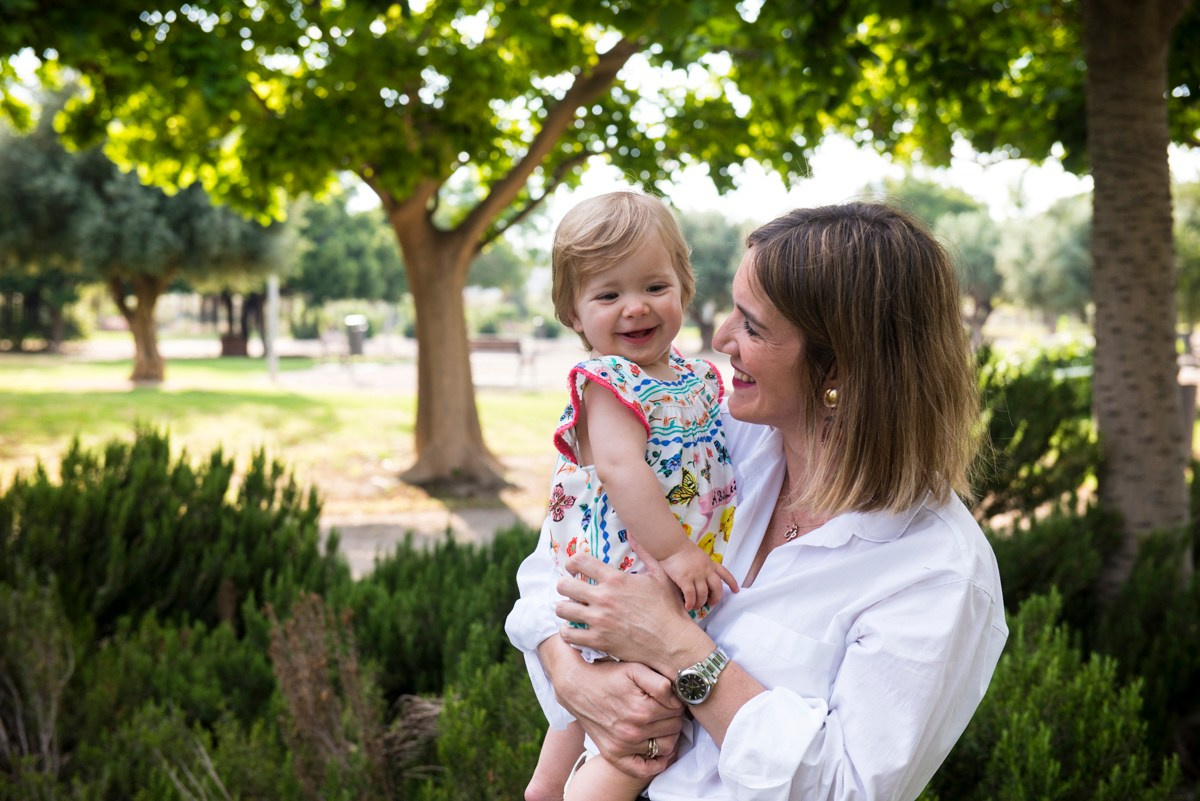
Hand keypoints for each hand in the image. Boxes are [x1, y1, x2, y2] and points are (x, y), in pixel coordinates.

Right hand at [541, 637, 683, 778]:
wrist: (576, 686)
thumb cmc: (608, 675)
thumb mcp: (635, 668)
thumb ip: (660, 682)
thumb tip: (677, 698)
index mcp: (642, 709)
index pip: (678, 710)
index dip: (676, 700)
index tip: (669, 696)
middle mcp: (633, 731)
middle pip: (674, 728)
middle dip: (673, 716)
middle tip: (664, 708)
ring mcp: (623, 746)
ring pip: (666, 747)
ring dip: (668, 735)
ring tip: (661, 723)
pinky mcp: (614, 754)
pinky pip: (644, 769)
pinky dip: (656, 762)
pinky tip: (657, 750)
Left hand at [557, 550, 711, 671]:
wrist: (673, 641)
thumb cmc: (669, 608)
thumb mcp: (660, 575)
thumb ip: (645, 553)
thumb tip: (634, 533)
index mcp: (615, 579)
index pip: (579, 561)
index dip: (572, 563)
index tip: (573, 568)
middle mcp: (603, 597)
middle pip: (564, 585)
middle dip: (565, 586)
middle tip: (571, 591)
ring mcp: (599, 620)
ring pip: (562, 610)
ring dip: (565, 609)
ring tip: (572, 611)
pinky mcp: (599, 641)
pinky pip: (569, 635)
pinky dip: (569, 632)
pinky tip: (576, 630)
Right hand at [658, 544, 739, 611]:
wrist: (672, 545)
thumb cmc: (682, 550)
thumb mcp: (699, 556)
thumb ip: (704, 566)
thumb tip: (705, 578)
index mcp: (710, 564)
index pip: (725, 574)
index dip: (732, 583)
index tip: (736, 590)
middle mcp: (706, 570)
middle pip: (717, 588)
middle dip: (715, 598)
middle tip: (710, 604)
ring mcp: (696, 575)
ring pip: (703, 594)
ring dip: (700, 603)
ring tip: (695, 606)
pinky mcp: (685, 579)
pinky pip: (691, 596)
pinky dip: (690, 603)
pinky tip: (687, 606)